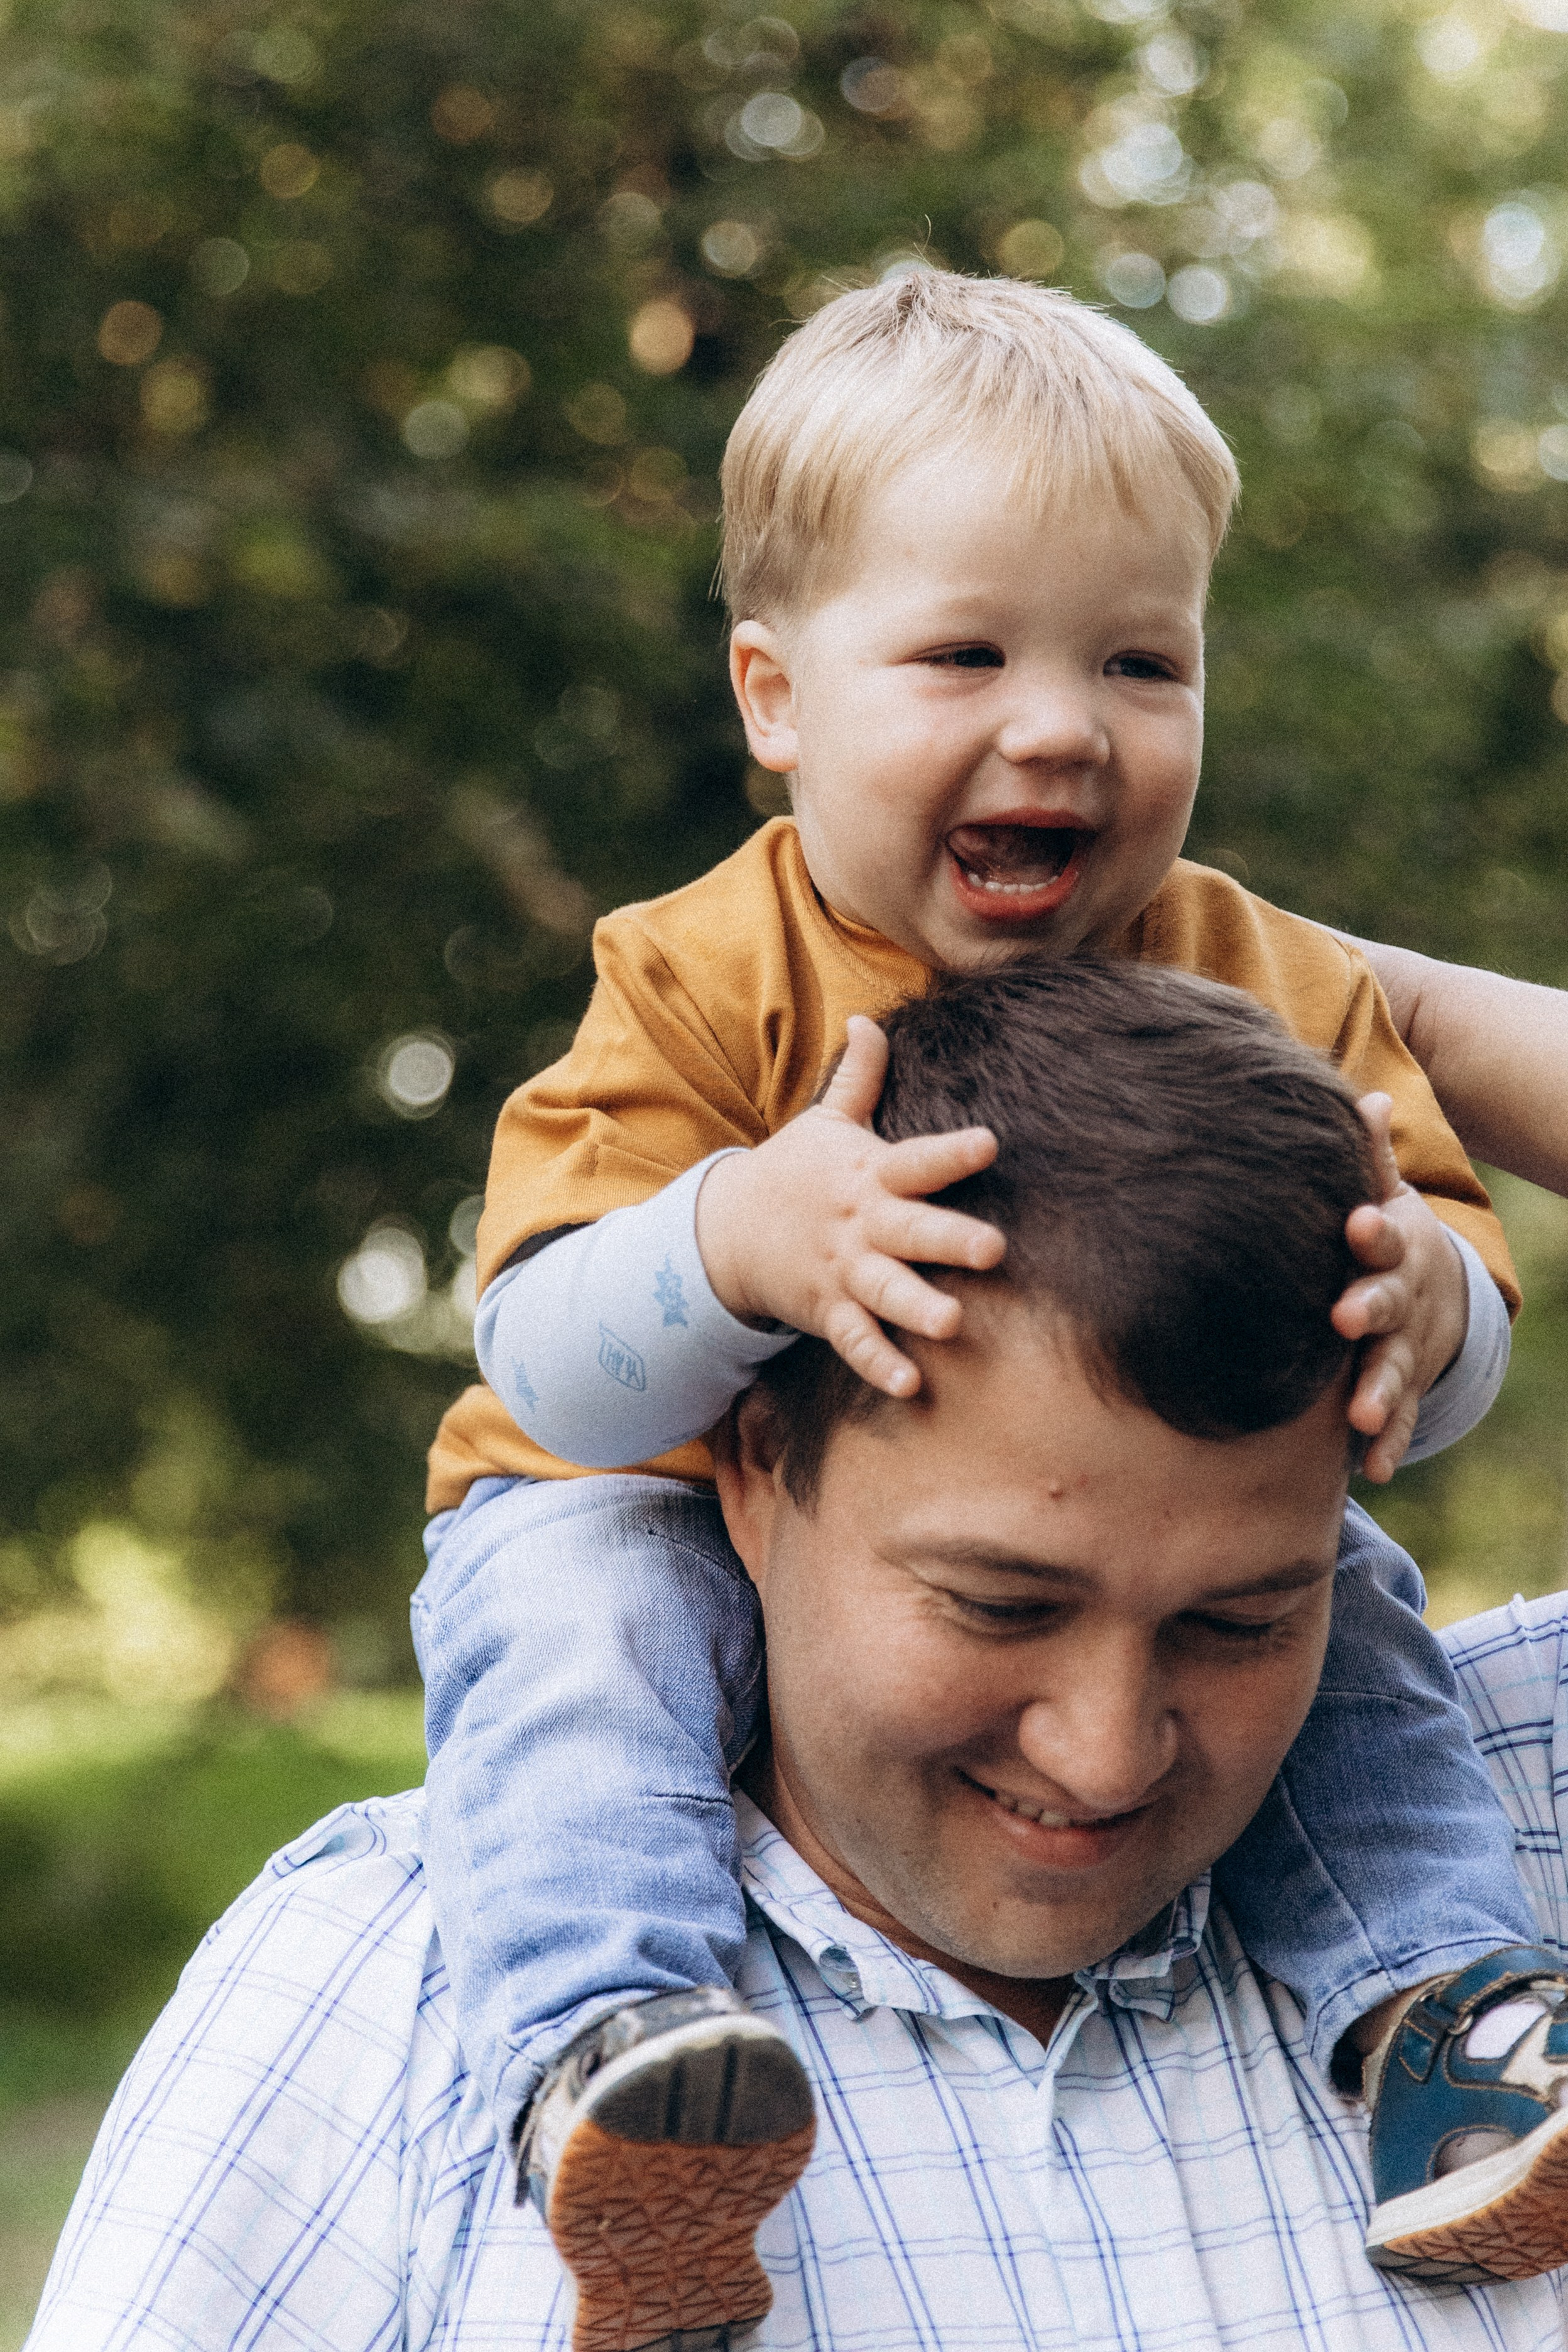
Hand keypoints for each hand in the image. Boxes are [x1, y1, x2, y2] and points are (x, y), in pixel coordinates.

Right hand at [695, 1015, 1005, 1397]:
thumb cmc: (795, 1170)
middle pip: (912, 1230)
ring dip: (918, 1308)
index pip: (917, 1160)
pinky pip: (855, 1342)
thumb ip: (859, 1076)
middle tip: (995, 1248)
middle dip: (950, 1239)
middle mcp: (862, 1224)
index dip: (952, 1151)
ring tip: (953, 1323)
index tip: (990, 1143)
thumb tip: (869, 1017)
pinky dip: (879, 1364)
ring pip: (886, 1291)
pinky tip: (910, 1385)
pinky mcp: (828, 1311)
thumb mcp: (824, 1121)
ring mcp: (844, 1270)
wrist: (728, 1229)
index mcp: (869, 1174)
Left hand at [1333, 1092, 1468, 1482]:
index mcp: (1390, 1246)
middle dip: (1369, 1310)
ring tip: (1360, 1413)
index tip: (1355, 1222)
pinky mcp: (1400, 1386)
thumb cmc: (1377, 1231)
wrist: (1430, 1284)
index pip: (1381, 1236)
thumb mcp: (1379, 1191)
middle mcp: (1400, 1297)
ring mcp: (1405, 1345)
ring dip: (1378, 1389)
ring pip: (1392, 1368)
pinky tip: (1373, 1467)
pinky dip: (1387, 1442)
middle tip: (1345, 1318)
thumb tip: (1365, 1096)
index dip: (1370, 1230)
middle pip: (1386, 1303)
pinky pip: (1396, 1417)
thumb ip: (1368, 1155)